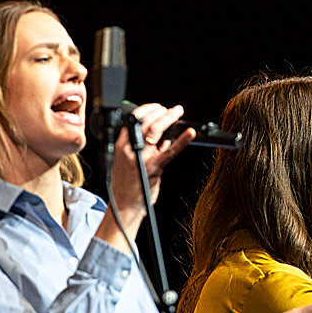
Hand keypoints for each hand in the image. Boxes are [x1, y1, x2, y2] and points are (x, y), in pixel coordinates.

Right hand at [109, 103, 195, 229]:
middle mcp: (130, 149)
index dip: (147, 110)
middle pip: (146, 123)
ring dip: (169, 119)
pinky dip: (182, 140)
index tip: (157, 107)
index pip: (133, 120)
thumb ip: (144, 149)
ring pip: (156, 131)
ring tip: (178, 112)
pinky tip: (190, 133)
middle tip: (172, 109)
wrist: (123, 205)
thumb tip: (162, 139)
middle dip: (160, 112)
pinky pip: (170, 151)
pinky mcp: (154, 167)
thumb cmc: (127, 185)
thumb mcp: (129, 162)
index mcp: (121, 145)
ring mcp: (142, 157)